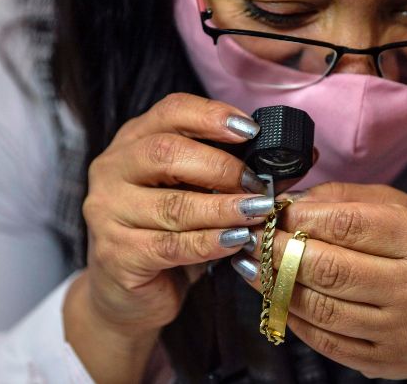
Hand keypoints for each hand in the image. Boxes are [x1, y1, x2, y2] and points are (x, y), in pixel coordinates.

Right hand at [78, 93, 284, 337]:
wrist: (128, 296)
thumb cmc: (171, 234)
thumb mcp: (199, 194)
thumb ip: (236, 173)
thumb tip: (299, 159)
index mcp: (133, 141)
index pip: (171, 111)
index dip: (212, 116)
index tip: (252, 130)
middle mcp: (113, 170)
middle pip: (166, 153)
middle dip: (222, 167)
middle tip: (259, 184)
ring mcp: (108, 213)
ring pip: (173, 205)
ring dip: (224, 208)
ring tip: (260, 212)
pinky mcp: (117, 255)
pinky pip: (171, 245)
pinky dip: (211, 242)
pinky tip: (238, 240)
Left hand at [235, 182, 406, 382]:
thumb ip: (356, 200)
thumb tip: (297, 199)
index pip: (348, 223)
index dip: (300, 215)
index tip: (274, 209)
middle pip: (328, 268)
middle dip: (278, 250)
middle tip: (253, 237)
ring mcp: (399, 330)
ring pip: (319, 308)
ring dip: (276, 285)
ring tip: (255, 266)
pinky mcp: (384, 361)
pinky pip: (325, 340)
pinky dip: (294, 317)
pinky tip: (280, 297)